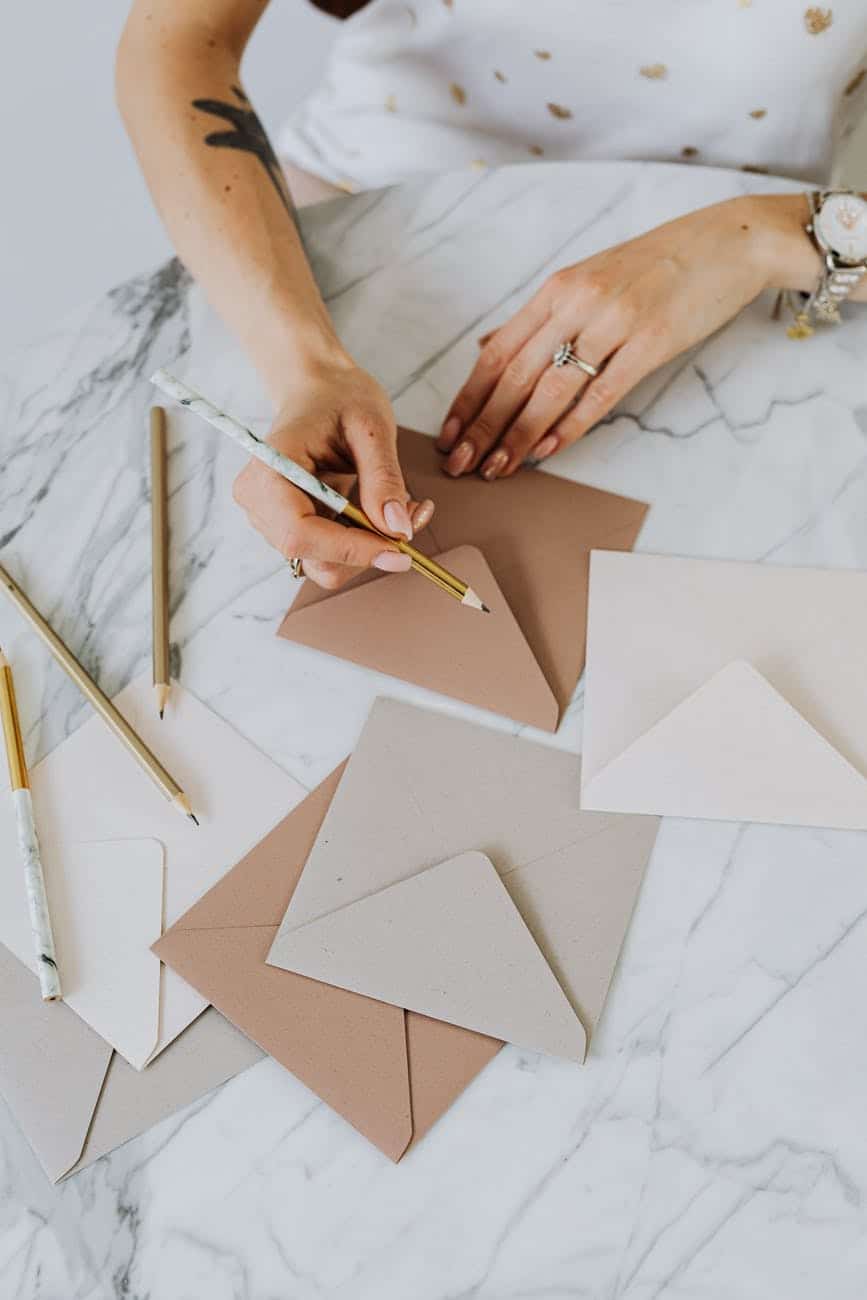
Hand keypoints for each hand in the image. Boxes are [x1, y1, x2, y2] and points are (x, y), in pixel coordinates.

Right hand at [233, 351, 434, 588]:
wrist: (320, 390)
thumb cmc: (340, 398)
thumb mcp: (371, 428)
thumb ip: (383, 478)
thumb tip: (397, 529)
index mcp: (270, 469)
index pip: (300, 533)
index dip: (350, 549)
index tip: (398, 548)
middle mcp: (259, 501)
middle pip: (314, 558)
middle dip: (368, 550)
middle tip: (412, 519)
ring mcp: (271, 518)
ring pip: (326, 564)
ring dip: (371, 547)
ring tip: (404, 507)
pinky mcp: (291, 526)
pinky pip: (330, 554)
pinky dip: (364, 542)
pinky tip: (385, 511)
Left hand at [437, 195, 813, 477]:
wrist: (728, 242)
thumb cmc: (658, 265)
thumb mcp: (590, 279)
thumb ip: (541, 318)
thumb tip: (488, 348)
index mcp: (557, 289)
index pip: (498, 351)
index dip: (468, 397)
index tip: (448, 434)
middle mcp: (577, 302)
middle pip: (515, 375)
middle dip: (483, 426)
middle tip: (460, 464)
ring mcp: (614, 321)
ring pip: (551, 389)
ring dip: (518, 435)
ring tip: (497, 468)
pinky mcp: (650, 343)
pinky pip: (599, 394)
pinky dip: (568, 427)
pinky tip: (545, 452)